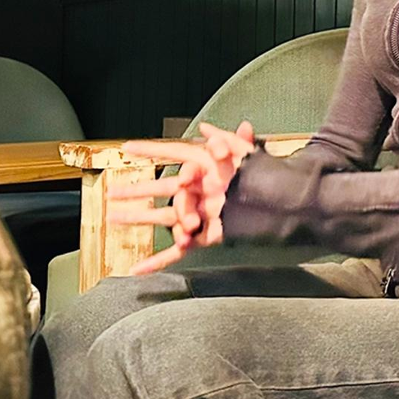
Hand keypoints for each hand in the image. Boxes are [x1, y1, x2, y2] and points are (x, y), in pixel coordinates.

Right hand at [108, 121, 256, 273]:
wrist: (285, 205)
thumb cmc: (267, 177)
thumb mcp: (248, 156)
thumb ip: (229, 141)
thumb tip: (206, 129)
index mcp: (206, 169)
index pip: (173, 156)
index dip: (150, 151)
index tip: (126, 147)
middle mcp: (199, 191)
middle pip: (162, 190)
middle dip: (136, 191)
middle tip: (113, 192)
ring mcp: (200, 214)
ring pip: (164, 218)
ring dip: (138, 219)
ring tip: (113, 218)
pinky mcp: (204, 237)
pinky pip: (178, 250)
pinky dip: (157, 261)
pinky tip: (137, 269)